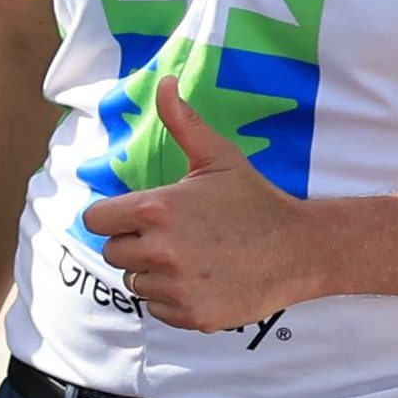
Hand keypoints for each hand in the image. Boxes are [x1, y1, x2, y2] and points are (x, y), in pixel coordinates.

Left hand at [78, 82, 332, 331]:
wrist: (301, 249)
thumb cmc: (255, 200)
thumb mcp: (219, 158)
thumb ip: (183, 123)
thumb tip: (165, 82)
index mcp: (156, 209)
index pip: (95, 220)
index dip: (115, 217)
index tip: (140, 216)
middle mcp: (160, 250)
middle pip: (113, 252)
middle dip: (135, 244)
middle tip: (175, 236)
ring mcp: (176, 286)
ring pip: (135, 282)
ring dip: (154, 272)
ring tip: (194, 257)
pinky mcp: (191, 315)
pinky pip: (158, 308)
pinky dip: (173, 298)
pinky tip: (204, 280)